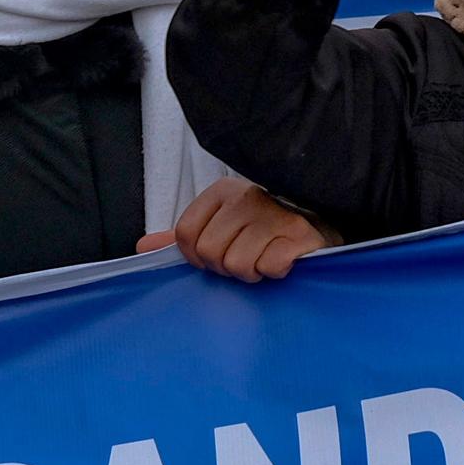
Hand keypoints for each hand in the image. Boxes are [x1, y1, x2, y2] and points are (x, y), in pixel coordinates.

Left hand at [146, 177, 338, 282]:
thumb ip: (185, 236)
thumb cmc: (265, 229)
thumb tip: (144, 246)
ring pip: (238, 264)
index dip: (196, 257)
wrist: (319, 225)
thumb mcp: (222, 225)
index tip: (215, 257)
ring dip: (251, 272)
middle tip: (245, 258)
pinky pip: (270, 266)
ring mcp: (275, 214)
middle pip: (210, 252)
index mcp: (223, 192)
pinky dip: (274, 271)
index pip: (186, 234)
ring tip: (264, 259)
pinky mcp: (300, 235)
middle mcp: (248, 197)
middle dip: (226, 266)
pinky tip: (282, 261)